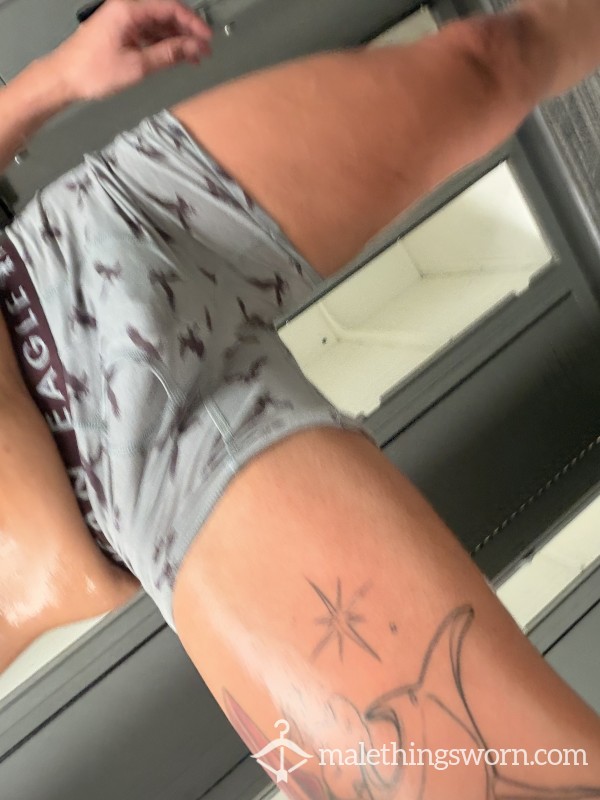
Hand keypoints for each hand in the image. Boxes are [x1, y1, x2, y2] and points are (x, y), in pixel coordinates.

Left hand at [51, 0, 212, 101]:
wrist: (64, 78)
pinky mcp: (120, 31)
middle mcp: (126, 9)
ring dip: (177, 40)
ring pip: (158, 25)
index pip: (170, 8)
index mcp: (129, 9)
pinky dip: (163, 44)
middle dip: (187, 32)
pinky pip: (148, 33)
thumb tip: (192, 48)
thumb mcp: (137, 65)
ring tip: (193, 58)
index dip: (193, 23)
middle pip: (166, 14)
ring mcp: (123, 20)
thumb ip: (168, 54)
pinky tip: (175, 57)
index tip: (207, 38)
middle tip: (204, 50)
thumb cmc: (92, 70)